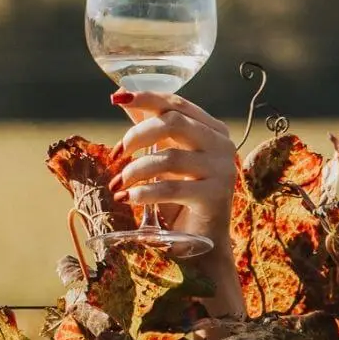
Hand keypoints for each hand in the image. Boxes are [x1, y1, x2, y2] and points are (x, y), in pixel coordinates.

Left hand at [108, 89, 236, 252]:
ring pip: (169, 157)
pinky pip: (172, 187)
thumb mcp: (164, 157)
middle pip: (173, 122)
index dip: (146, 98)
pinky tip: (129, 198)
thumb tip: (123, 97)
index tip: (117, 98)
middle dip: (137, 135)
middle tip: (117, 154)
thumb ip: (150, 128)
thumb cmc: (180, 196)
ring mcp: (221, 170)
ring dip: (135, 170)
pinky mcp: (214, 196)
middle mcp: (221, 144)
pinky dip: (144, 192)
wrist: (201, 242)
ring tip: (119, 184)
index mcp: (212, 129)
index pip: (177, 104)